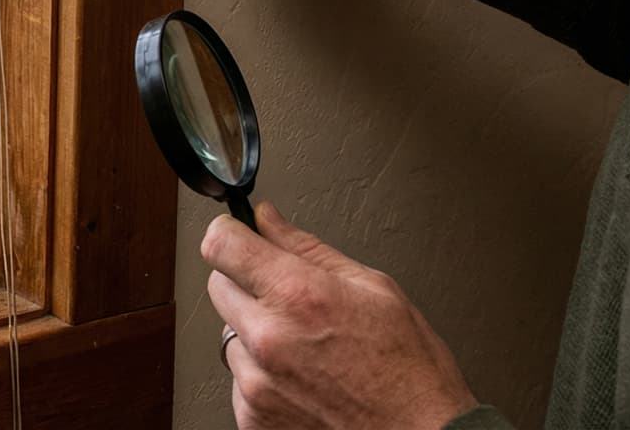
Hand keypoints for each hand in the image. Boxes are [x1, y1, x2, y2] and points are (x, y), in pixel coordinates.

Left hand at [204, 202, 476, 429]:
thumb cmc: (410, 372)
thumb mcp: (374, 289)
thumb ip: (308, 248)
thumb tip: (268, 219)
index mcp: (298, 295)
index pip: (221, 244)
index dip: (230, 233)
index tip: (238, 235)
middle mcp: (268, 338)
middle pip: (219, 285)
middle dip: (247, 282)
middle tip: (290, 298)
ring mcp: (257, 382)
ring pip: (230, 333)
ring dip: (256, 333)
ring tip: (307, 348)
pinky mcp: (252, 416)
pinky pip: (240, 378)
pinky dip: (262, 374)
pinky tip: (303, 378)